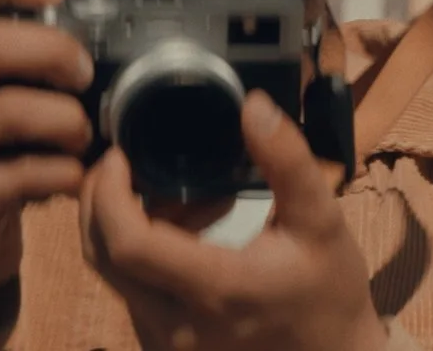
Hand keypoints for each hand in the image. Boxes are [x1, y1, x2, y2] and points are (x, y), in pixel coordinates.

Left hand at [80, 89, 385, 350]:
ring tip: (177, 193)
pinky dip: (141, 255)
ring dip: (126, 227)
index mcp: (217, 290)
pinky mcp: (164, 347)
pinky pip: (131, 294)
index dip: (109, 195)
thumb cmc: (329, 292)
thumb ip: (287, 160)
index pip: (128, 244)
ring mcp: (167, 344)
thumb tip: (253, 105)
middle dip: (103, 202)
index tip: (120, 155)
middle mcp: (178, 327)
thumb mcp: (321, 220)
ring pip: (113, 275)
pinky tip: (186, 230)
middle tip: (126, 162)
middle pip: (103, 256)